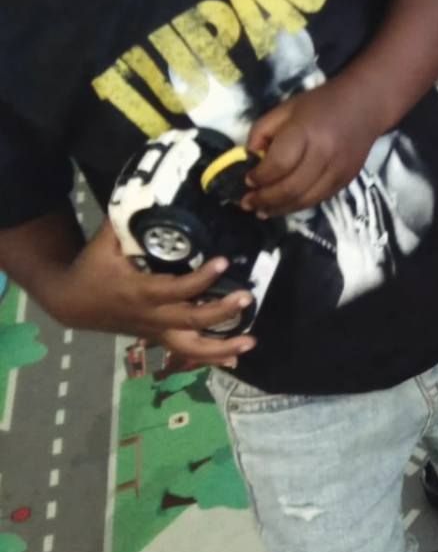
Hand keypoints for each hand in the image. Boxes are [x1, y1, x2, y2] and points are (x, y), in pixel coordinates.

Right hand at [52, 223, 256, 366]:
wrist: (72, 303)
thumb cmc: (93, 268)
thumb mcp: (105, 242)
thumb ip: (129, 221)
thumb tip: (153, 192)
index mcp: (139, 291)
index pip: (175, 289)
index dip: (201, 279)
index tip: (224, 262)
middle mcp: (151, 315)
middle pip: (190, 320)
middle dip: (221, 312)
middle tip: (247, 296)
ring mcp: (156, 331)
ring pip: (191, 347)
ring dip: (222, 348)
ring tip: (251, 342)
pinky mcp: (159, 338)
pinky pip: (186, 353)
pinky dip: (210, 358)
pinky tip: (235, 360)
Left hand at [242, 84, 378, 215]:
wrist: (367, 105)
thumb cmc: (320, 104)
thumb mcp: (284, 110)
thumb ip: (262, 132)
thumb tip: (251, 160)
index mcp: (305, 133)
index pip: (277, 165)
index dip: (259, 177)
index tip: (246, 180)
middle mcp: (324, 155)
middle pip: (290, 188)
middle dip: (265, 199)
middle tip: (247, 203)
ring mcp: (338, 170)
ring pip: (305, 200)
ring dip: (280, 208)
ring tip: (262, 211)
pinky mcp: (347, 180)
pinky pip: (319, 199)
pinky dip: (299, 205)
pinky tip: (285, 205)